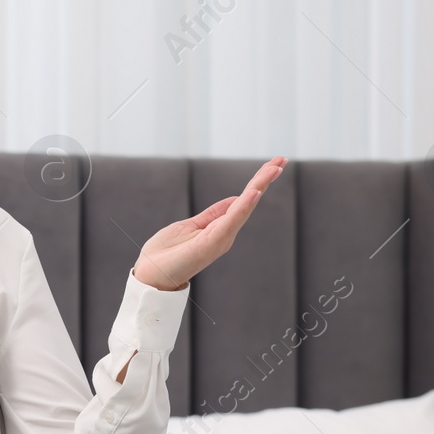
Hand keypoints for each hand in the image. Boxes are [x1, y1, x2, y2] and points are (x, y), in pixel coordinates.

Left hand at [131, 156, 286, 291]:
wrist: (150, 275)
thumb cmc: (166, 254)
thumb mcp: (190, 226)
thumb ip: (212, 215)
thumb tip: (233, 200)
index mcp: (219, 228)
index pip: (242, 200)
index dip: (258, 181)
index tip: (274, 163)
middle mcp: (224, 233)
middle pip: (248, 201)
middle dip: (265, 179)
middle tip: (282, 159)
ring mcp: (220, 239)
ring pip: (244, 208)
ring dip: (259, 186)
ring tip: (274, 168)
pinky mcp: (210, 243)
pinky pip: (230, 221)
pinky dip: (243, 206)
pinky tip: (254, 192)